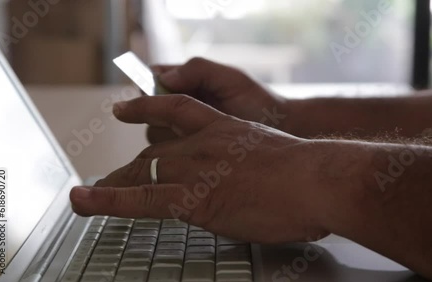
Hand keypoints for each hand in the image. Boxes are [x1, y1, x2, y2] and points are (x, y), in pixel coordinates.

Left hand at [70, 95, 329, 242]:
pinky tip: (85, 199)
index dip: (145, 108)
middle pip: (153, 151)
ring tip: (84, 194)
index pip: (174, 111)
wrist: (317, 181)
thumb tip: (234, 185)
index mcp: (223, 129)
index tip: (125, 108)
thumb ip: (243, 165)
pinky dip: (108, 199)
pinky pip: (141, 197)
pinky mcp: (193, 197)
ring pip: (140, 171)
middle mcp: (203, 144)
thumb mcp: (270, 156)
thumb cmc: (307, 174)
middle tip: (109, 177)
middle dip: (128, 167)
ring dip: (110, 184)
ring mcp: (196, 168)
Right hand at [147, 58, 290, 143]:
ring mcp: (184, 131)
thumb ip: (199, 70)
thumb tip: (164, 78)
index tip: (155, 90)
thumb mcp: (231, 79)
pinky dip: (176, 152)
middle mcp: (180, 107)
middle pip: (148, 109)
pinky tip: (193, 152)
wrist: (282, 130)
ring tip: (190, 136)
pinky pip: (169, 153)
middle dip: (157, 112)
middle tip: (174, 117)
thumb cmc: (258, 101)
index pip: (151, 79)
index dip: (148, 85)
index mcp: (187, 82)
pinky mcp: (191, 153)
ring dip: (166, 134)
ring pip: (155, 133)